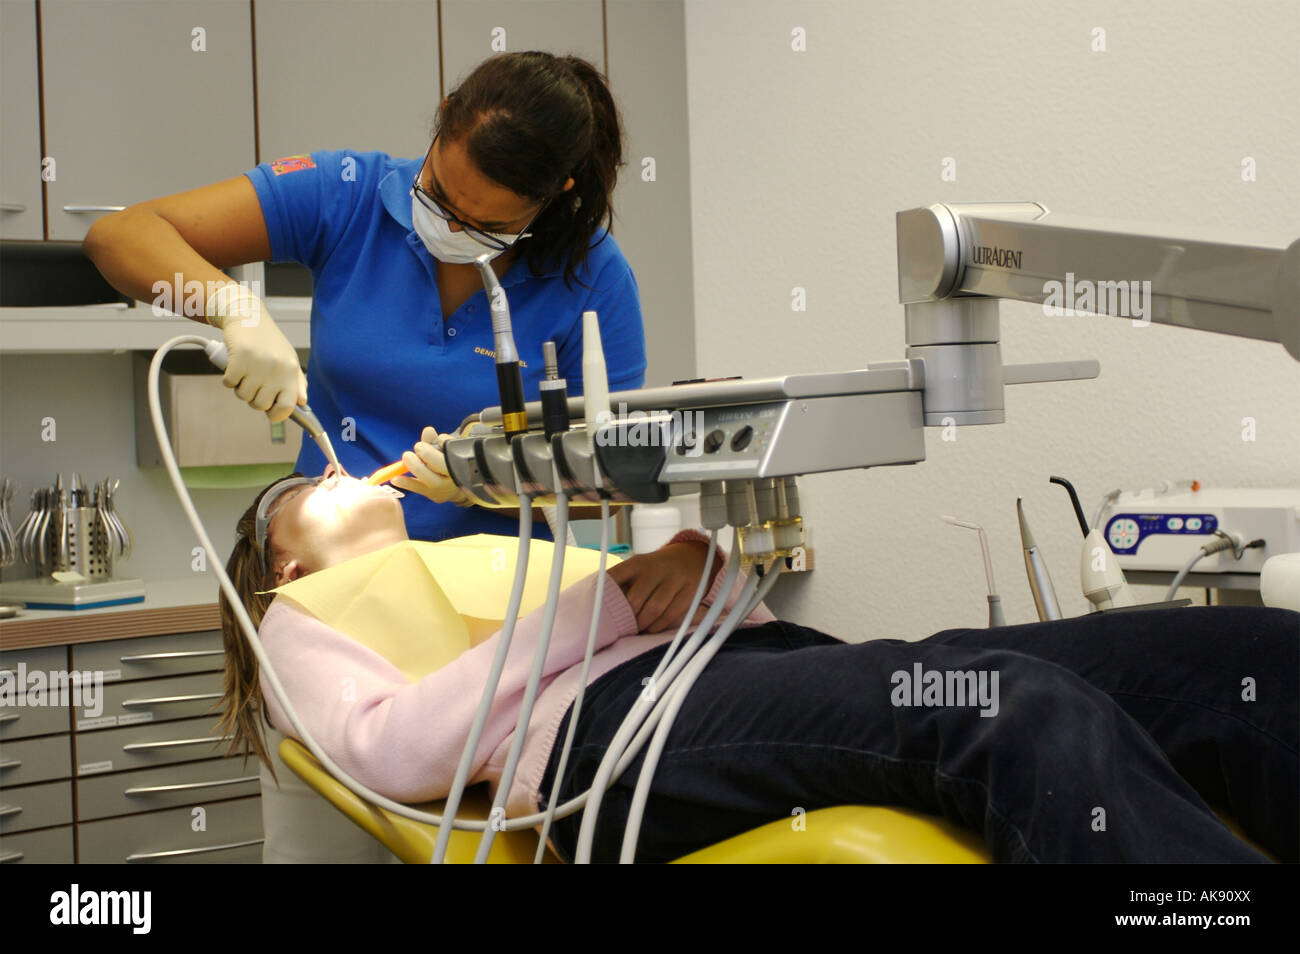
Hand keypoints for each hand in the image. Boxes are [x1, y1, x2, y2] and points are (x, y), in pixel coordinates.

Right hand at [209, 287, 304, 422]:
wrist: (247, 314)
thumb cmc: (268, 340)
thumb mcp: (288, 358)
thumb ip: (297, 382)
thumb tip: (302, 403)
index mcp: (291, 371)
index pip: (288, 406)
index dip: (277, 414)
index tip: (270, 412)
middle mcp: (277, 369)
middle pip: (261, 405)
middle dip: (253, 399)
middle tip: (253, 384)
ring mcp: (258, 364)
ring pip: (243, 396)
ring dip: (240, 388)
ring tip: (245, 372)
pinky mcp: (239, 358)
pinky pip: (229, 383)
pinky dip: (228, 378)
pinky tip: (234, 366)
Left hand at [390, 426, 474, 505]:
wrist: (455, 489)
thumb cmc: (447, 464)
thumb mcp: (444, 451)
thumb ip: (435, 440)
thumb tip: (428, 430)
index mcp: (459, 461)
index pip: (450, 450)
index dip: (440, 442)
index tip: (428, 440)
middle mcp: (454, 476)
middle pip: (440, 463)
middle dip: (426, 452)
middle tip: (418, 447)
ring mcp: (443, 487)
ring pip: (428, 477)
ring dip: (415, 466)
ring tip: (407, 458)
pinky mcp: (433, 495)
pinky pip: (417, 488)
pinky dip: (405, 482)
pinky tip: (395, 478)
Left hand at [607, 540, 721, 633]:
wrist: (691, 559)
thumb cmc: (655, 571)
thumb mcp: (638, 569)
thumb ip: (620, 584)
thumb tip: (599, 607)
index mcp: (636, 563)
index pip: (614, 577)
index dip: (605, 597)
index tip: (599, 612)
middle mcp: (655, 568)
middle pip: (635, 599)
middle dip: (627, 618)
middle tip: (621, 628)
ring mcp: (674, 579)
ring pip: (654, 609)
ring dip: (642, 625)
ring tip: (636, 630)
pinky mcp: (689, 592)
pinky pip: (671, 615)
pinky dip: (658, 627)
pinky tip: (651, 629)